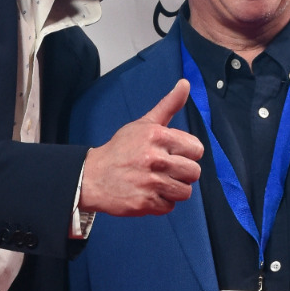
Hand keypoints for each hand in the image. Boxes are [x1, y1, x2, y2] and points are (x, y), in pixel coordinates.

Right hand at [79, 81, 202, 218]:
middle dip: (183, 173)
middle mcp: (155, 159)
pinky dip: (161, 203)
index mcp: (157, 136)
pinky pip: (169, 206)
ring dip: (174, 189)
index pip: (196, 149)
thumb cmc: (120, 150)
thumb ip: (168, 105)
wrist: (92, 177)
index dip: (187, 153)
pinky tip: (148, 193)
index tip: (174, 154)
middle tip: (165, 170)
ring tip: (158, 182)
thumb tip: (185, 83)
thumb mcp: (143, 124)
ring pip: (185, 192)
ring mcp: (150, 182)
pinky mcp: (145, 202)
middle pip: (194, 172)